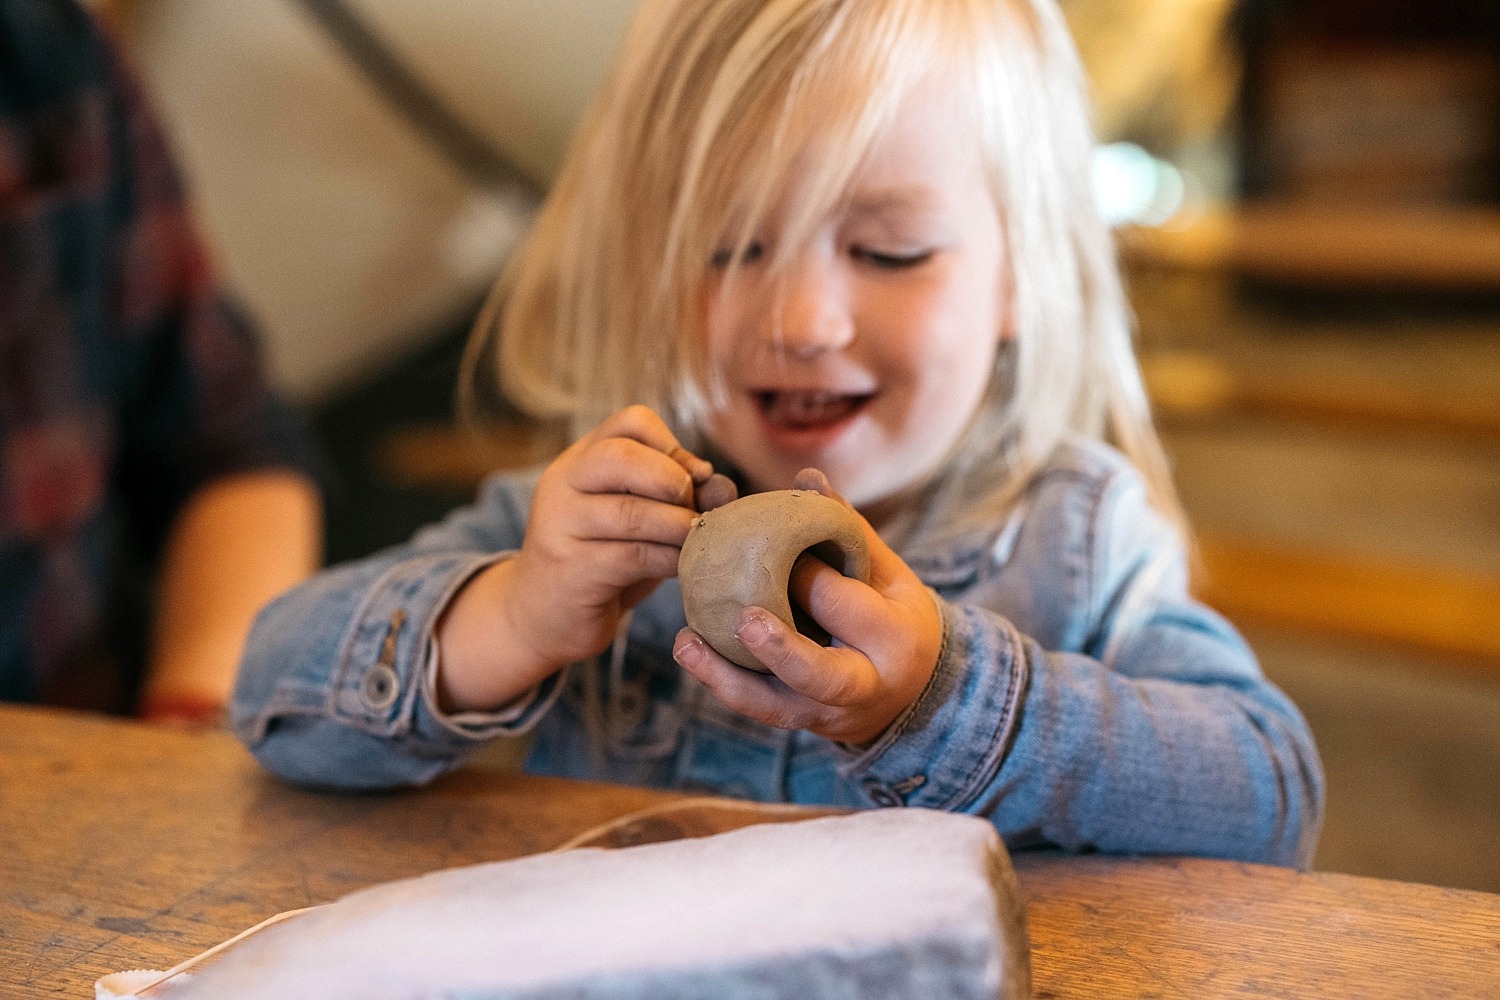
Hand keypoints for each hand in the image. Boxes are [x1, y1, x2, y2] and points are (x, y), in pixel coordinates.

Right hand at [437, 405, 711, 710]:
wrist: (542, 617)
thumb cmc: (603, 561)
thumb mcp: (640, 519)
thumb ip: (680, 497)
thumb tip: (723, 487)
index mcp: (581, 459)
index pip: (631, 422)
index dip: (672, 446)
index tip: (692, 480)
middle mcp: (563, 483)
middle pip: (622, 455)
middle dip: (673, 480)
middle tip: (693, 510)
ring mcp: (559, 524)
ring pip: (632, 511)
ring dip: (679, 527)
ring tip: (696, 542)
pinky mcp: (569, 569)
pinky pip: (632, 556)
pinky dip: (669, 560)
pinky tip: (682, 568)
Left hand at [671, 470, 942, 745]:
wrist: (909, 693)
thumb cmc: (893, 616)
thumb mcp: (887, 574)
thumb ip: (848, 532)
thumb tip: (807, 479)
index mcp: (893, 637)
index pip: (848, 607)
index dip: (813, 579)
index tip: (785, 551)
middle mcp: (862, 684)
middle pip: (819, 672)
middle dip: (783, 648)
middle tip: (745, 619)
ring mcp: (825, 713)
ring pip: (775, 705)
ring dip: (728, 676)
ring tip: (687, 642)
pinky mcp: (796, 722)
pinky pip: (754, 708)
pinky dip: (720, 681)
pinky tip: (689, 650)